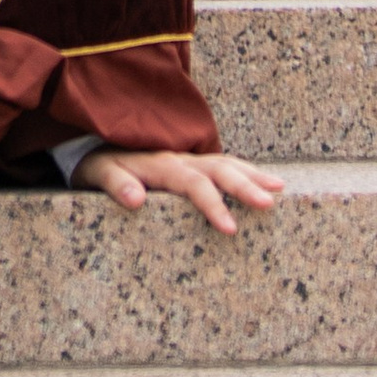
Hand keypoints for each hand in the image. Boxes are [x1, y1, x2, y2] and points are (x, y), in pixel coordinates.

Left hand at [74, 148, 284, 236]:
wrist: (98, 148)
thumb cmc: (101, 166)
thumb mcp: (99, 175)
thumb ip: (116, 184)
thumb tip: (136, 200)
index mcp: (161, 164)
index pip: (193, 184)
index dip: (213, 205)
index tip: (231, 229)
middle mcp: (180, 159)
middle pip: (219, 169)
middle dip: (245, 186)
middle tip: (269, 205)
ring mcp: (190, 160)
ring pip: (227, 163)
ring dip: (253, 175)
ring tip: (279, 189)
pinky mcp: (194, 165)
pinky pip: (224, 164)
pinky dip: (247, 171)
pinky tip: (267, 183)